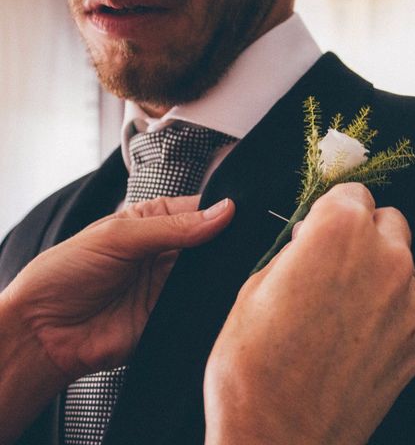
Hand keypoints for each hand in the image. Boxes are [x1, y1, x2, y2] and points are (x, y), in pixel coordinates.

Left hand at [4, 195, 233, 380]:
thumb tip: (222, 212)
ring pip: (211, 274)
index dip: (221, 210)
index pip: (198, 210)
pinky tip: (220, 292)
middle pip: (211, 242)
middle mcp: (165, 252)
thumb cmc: (64, 274)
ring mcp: (170, 284)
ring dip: (221, 271)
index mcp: (151, 222)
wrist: (43, 333)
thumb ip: (172, 227)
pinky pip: (202, 305)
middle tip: (242, 242)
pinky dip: (214, 301)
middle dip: (226, 242)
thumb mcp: (117, 236)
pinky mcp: (172, 315)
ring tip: (230, 266)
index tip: (242, 213)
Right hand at [204, 183, 414, 444]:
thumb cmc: (253, 368)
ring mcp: (409, 304)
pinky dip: (386, 312)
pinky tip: (352, 338)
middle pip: (388, 222)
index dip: (332, 208)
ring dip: (377, 272)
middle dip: (362, 233)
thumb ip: (295, 251)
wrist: (278, 439)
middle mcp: (386, 260)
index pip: (354, 192)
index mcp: (340, 233)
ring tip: (340, 306)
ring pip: (402, 265)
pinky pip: (405, 308)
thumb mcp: (254, 288)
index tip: (322, 223)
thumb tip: (310, 242)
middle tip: (331, 261)